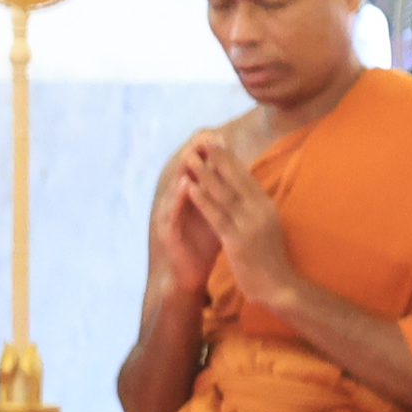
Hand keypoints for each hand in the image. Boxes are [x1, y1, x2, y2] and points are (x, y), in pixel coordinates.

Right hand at [143, 146, 222, 302]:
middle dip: (195, 155)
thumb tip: (243, 180)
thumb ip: (226, 199)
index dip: (209, 156)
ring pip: (177, 190)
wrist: (191, 275)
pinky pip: (173, 212)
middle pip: (186, 175)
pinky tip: (185, 185)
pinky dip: (178, 198)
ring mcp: (171, 217)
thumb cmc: (206, 246)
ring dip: (184, 172)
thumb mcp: (220, 217)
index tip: (221, 136)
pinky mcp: (168, 232)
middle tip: (205, 136)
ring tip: (192, 153)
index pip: (200, 173)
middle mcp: (180, 205)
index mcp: (194, 201)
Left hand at [182, 143, 300, 308]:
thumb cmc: (269, 257)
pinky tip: (190, 186)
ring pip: (223, 194)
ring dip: (204, 173)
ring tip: (190, 157)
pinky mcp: (237, 240)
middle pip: (236, 179)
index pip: (246, 177)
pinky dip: (202, 199)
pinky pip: (216, 215)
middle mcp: (260, 211)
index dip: (230, 158)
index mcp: (267, 206)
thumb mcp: (266, 226)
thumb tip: (245, 189)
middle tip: (202, 139)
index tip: (217, 141)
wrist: (279, 285)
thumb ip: (255, 208)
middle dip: (218, 158)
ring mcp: (249, 225)